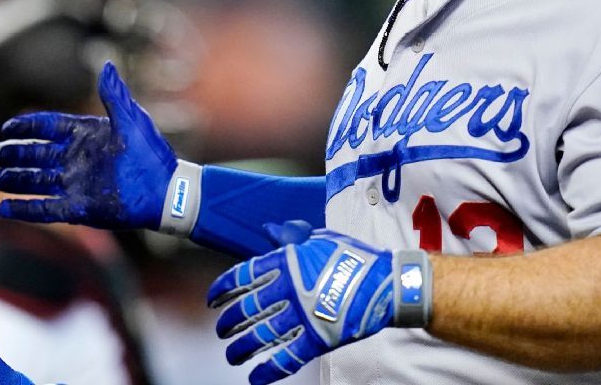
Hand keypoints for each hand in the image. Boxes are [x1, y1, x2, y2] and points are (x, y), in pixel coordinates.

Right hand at [0, 62, 177, 229]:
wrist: (168, 191)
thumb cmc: (152, 154)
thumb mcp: (131, 119)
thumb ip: (114, 94)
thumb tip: (106, 64)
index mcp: (87, 136)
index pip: (49, 128)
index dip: (27, 127)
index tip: (7, 128)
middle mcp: (78, 160)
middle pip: (36, 156)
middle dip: (14, 155)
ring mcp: (77, 185)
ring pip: (37, 181)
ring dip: (15, 181)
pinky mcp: (79, 209)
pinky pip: (45, 209)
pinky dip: (25, 209)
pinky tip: (4, 208)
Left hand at [207, 221, 398, 384]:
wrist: (387, 283)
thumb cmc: (353, 257)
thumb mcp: (320, 238)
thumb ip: (291, 237)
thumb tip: (268, 230)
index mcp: (287, 262)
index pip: (243, 276)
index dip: (222, 289)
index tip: (213, 300)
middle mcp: (289, 289)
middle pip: (247, 308)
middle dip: (229, 322)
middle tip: (222, 330)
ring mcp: (302, 315)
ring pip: (261, 335)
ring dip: (241, 348)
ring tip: (231, 355)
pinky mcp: (318, 339)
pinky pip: (286, 358)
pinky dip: (268, 371)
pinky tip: (254, 377)